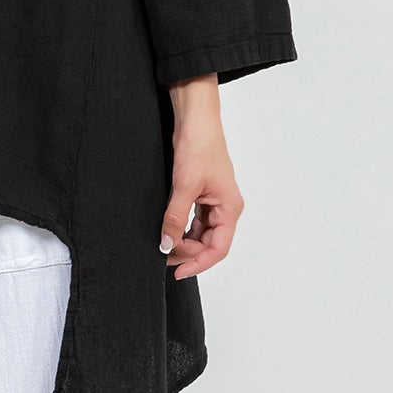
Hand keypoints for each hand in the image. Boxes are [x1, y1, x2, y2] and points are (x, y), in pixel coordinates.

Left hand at [159, 74, 242, 279]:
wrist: (196, 120)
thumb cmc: (199, 147)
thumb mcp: (184, 186)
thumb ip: (175, 218)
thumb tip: (167, 245)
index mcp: (230, 208)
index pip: (218, 249)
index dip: (198, 263)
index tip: (177, 271)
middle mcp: (225, 208)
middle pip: (209, 244)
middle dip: (187, 252)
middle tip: (162, 251)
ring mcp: (214, 203)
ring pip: (201, 234)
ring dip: (183, 242)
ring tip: (163, 243)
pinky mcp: (203, 196)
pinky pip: (195, 222)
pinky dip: (182, 229)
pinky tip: (167, 230)